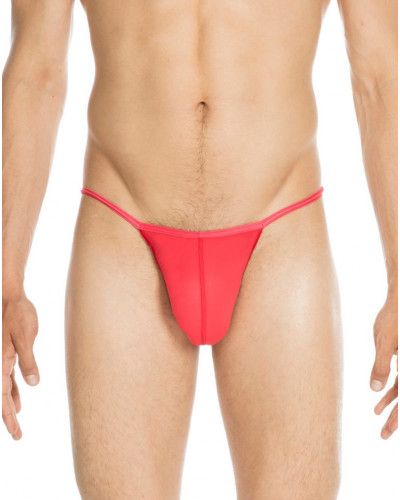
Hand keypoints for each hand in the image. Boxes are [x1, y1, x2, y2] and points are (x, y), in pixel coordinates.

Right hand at [2, 294, 39, 439]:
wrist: (13, 298)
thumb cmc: (19, 314)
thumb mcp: (25, 337)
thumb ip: (28, 361)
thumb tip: (33, 384)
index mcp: (0, 361)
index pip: (2, 396)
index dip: (8, 416)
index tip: (16, 431)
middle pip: (2, 397)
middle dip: (9, 417)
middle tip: (18, 436)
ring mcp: (3, 359)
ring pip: (5, 389)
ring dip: (10, 405)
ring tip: (16, 423)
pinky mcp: (9, 353)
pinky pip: (9, 378)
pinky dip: (14, 391)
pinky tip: (20, 399)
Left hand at [370, 292, 397, 438]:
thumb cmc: (393, 317)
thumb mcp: (384, 340)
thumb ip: (381, 364)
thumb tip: (375, 389)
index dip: (398, 417)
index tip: (387, 431)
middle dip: (396, 418)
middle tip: (382, 435)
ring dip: (392, 405)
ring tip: (377, 417)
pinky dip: (390, 390)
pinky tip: (378, 399)